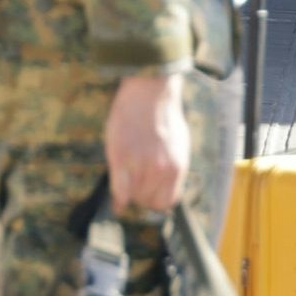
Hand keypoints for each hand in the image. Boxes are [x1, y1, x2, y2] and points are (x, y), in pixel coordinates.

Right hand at [104, 72, 191, 213]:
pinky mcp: (122, 160)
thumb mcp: (179, 144)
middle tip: (136, 187)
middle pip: (150, 202)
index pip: (168, 201)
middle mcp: (162, 170)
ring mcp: (141, 166)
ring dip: (130, 193)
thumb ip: (174, 166)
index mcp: (178, 166)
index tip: (150, 196)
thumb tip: (172, 184)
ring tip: (128, 180)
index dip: (157, 200)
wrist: (149, 93)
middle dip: (142, 198)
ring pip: (135, 197)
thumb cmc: (163, 116)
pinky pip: (120, 192)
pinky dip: (118, 200)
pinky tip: (117, 202)